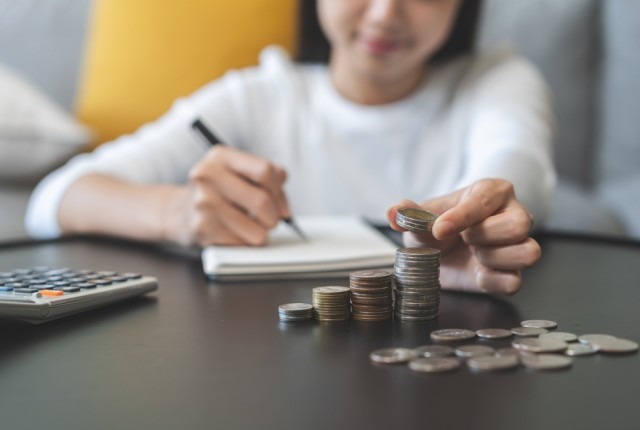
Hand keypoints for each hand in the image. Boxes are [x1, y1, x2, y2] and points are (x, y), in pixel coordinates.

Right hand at [165, 146, 289, 246]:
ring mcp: (203, 203)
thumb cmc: (217, 192)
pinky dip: (245, 242)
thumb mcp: (237, 172)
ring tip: (252, 228)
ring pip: (257, 229)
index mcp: (221, 156)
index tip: (280, 204)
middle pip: (263, 201)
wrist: (178, 212)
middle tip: (271, 221)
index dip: (279, 191)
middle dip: (274, 217)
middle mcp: (208, 176)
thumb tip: (283, 204)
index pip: (265, 171)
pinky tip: (235, 234)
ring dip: (262, 233)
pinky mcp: (202, 229)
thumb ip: (267, 176)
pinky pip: (242, 243)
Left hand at [386, 178, 540, 294]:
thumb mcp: (422, 216)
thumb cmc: (438, 225)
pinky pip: (515, 281)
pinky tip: (476, 273)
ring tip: (473, 255)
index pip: (485, 200)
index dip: (461, 216)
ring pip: (528, 253)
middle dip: (484, 236)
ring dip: (493, 258)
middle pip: (519, 224)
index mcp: (492, 192)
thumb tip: (393, 212)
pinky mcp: (513, 273)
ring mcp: (518, 245)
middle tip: (464, 239)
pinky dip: (492, 281)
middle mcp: (513, 215)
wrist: (442, 252)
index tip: (439, 229)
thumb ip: (410, 213)